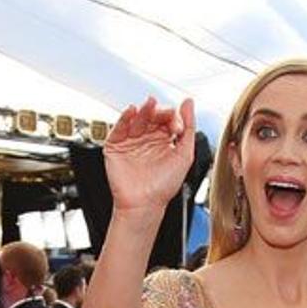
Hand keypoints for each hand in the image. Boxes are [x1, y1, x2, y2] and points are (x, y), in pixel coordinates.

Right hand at [104, 96, 195, 213]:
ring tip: (149, 105)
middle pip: (151, 116)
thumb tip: (188, 103)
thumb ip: (189, 128)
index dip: (172, 117)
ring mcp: (132, 142)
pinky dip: (124, 118)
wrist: (144, 204)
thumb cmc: (164, 187)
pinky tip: (131, 112)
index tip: (176, 124)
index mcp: (164, 141)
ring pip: (136, 119)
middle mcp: (148, 140)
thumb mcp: (185, 155)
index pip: (167, 119)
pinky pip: (119, 127)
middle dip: (157, 110)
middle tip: (161, 111)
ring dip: (143, 110)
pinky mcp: (117, 147)